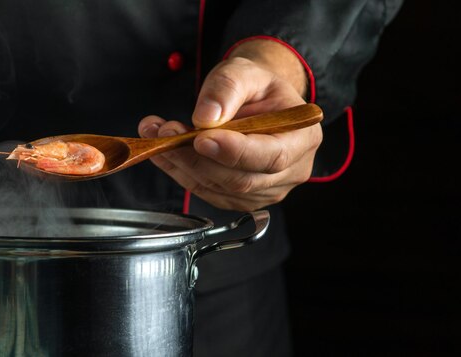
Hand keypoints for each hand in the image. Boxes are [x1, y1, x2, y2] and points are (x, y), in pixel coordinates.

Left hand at [138, 39, 321, 210]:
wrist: (256, 103)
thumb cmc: (256, 88)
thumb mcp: (245, 71)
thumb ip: (227, 88)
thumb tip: (207, 117)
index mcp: (303, 138)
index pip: (272, 156)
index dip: (235, 152)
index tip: (201, 138)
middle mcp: (291, 171)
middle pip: (240, 178)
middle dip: (196, 157)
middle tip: (166, 130)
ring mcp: (265, 190)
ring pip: (218, 188)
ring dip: (181, 164)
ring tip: (157, 133)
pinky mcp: (240, 197)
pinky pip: (206, 191)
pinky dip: (180, 172)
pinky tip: (164, 150)